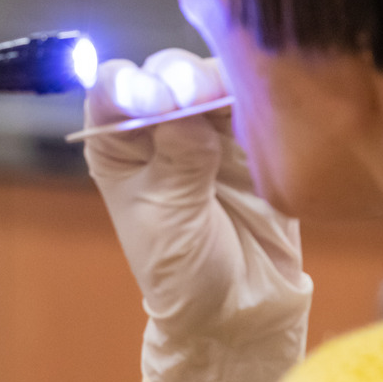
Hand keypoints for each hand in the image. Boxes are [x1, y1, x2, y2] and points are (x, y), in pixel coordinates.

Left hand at [84, 49, 311, 381]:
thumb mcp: (171, 220)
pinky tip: (269, 105)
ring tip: (232, 102)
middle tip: (194, 98)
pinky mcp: (258, 136)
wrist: (241, 309)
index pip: (112, 90)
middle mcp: (159, 125)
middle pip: (167, 72)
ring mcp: (211, 126)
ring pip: (217, 78)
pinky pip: (262, 101)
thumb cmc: (184, 271)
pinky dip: (265, 96)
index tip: (150, 100)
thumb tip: (185, 108)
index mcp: (118, 144)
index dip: (129, 84)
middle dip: (180, 77)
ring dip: (225, 82)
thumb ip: (179, 162)